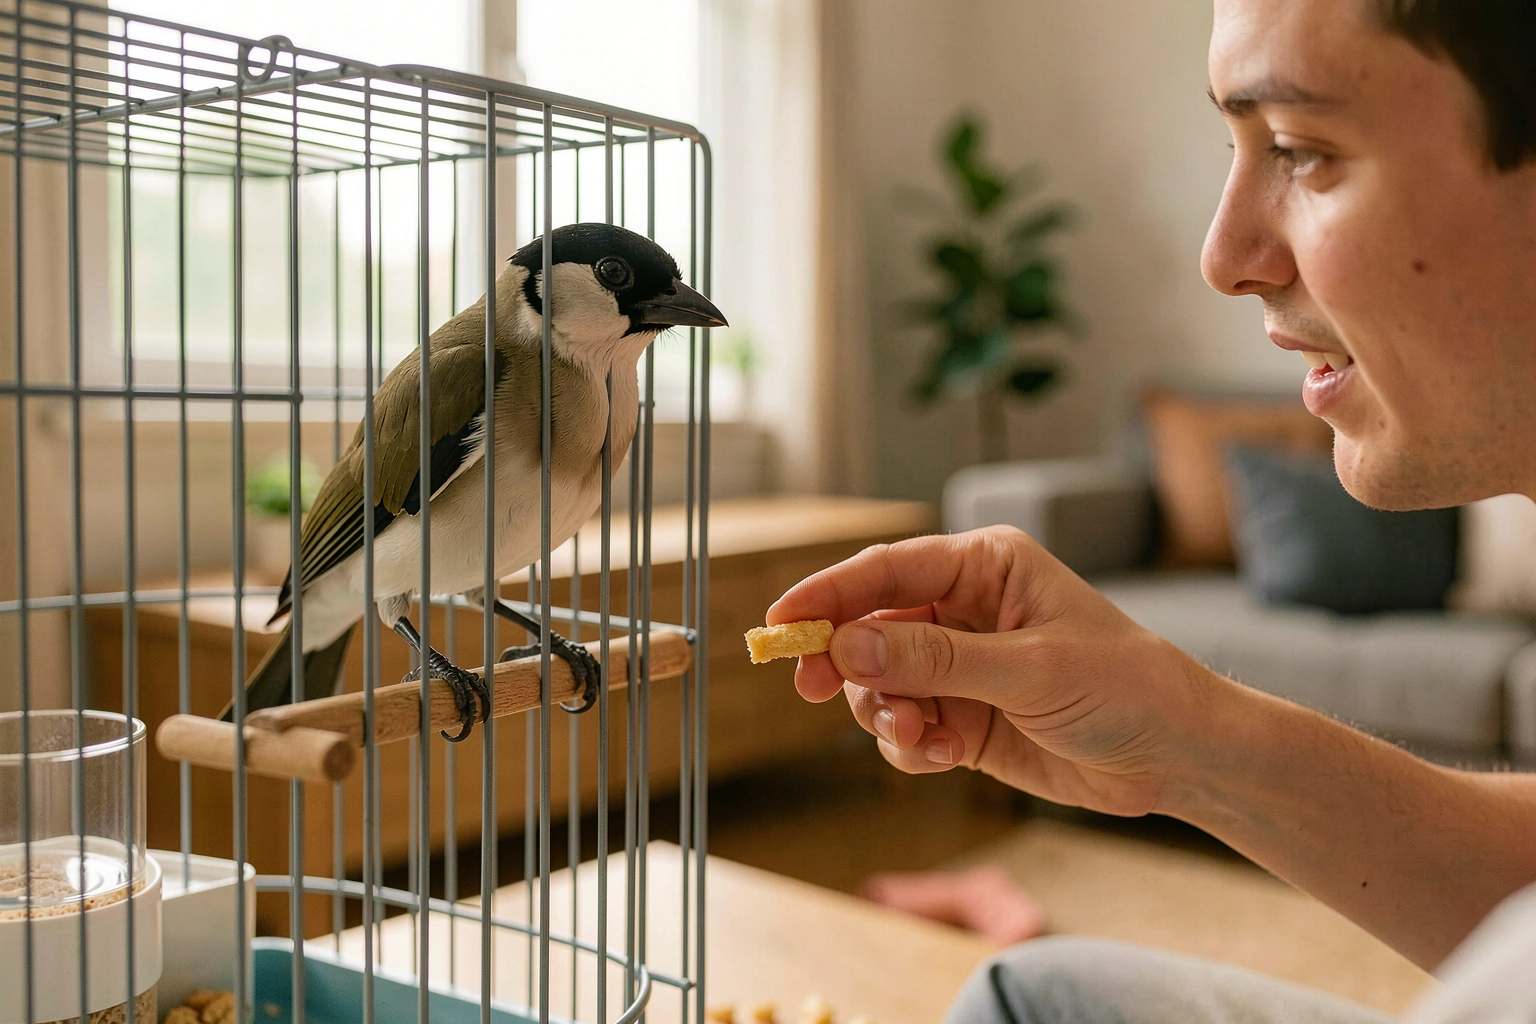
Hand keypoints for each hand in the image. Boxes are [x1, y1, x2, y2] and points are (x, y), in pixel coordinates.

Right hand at [766, 526, 1225, 817]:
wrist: (1176, 756)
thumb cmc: (1124, 687)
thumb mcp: (1029, 669)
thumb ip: (935, 658)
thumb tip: (850, 644)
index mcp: (985, 566)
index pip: (888, 569)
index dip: (827, 593)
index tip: (779, 621)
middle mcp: (964, 609)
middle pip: (870, 625)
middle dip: (843, 660)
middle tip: (812, 689)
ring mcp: (960, 666)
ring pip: (879, 683)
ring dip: (883, 713)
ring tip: (917, 736)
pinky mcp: (963, 716)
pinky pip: (904, 727)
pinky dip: (908, 745)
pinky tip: (938, 755)